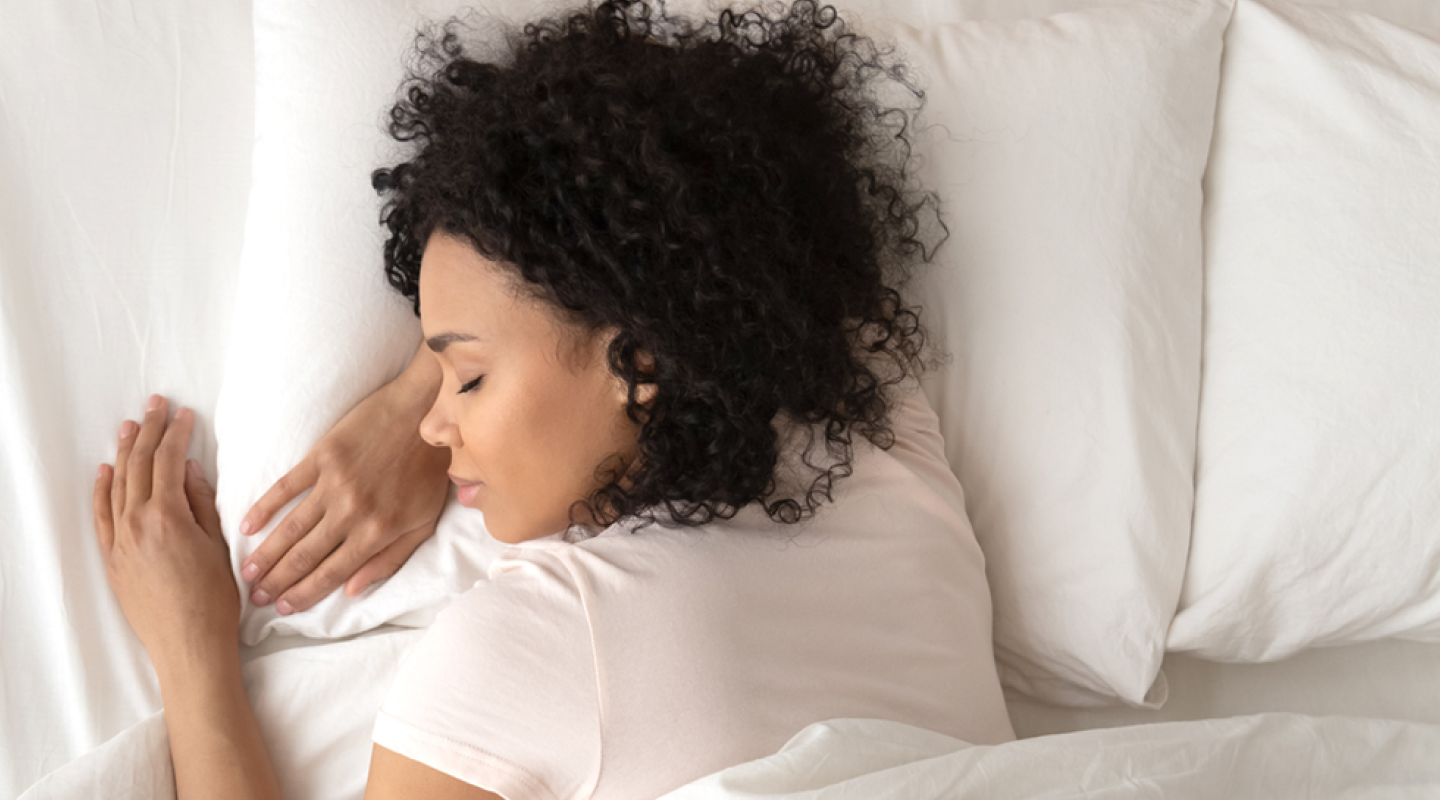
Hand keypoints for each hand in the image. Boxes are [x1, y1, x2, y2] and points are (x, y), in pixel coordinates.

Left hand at [94, 395, 238, 662]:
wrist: (188, 646)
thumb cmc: (214, 600)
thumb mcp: (219, 546)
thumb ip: (201, 504)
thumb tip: (189, 470)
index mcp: (167, 517)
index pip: (168, 463)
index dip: (176, 434)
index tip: (184, 414)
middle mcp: (136, 525)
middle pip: (140, 467)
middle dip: (148, 432)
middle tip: (155, 405)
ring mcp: (119, 543)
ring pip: (117, 486)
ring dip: (124, 453)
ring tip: (129, 427)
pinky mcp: (112, 560)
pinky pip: (101, 516)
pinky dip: (102, 490)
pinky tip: (105, 472)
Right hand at [239, 356, 448, 614]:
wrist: (426, 413)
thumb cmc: (429, 470)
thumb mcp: (424, 522)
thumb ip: (390, 560)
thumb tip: (352, 591)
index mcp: (377, 532)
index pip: (332, 572)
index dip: (304, 594)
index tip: (283, 609)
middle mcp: (351, 512)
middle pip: (306, 555)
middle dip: (278, 582)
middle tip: (254, 598)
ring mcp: (333, 483)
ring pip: (291, 528)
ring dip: (266, 554)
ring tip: (247, 573)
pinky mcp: (322, 456)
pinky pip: (286, 487)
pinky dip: (264, 508)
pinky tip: (246, 527)